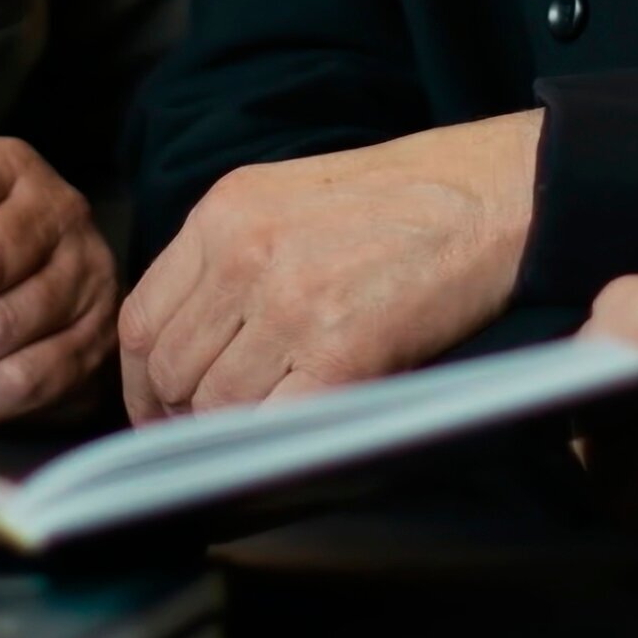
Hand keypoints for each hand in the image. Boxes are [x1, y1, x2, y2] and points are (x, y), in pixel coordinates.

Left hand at [118, 113, 541, 420]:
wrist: (496, 195)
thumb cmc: (408, 200)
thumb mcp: (292, 198)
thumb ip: (230, 258)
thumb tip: (191, 349)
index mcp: (224, 212)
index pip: (142, 319)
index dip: (143, 382)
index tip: (160, 409)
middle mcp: (244, 254)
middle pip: (170, 369)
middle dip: (183, 416)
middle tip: (213, 436)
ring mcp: (291, 304)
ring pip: (216, 406)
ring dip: (233, 432)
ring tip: (268, 430)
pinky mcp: (342, 353)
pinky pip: (274, 424)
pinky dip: (277, 443)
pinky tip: (301, 433)